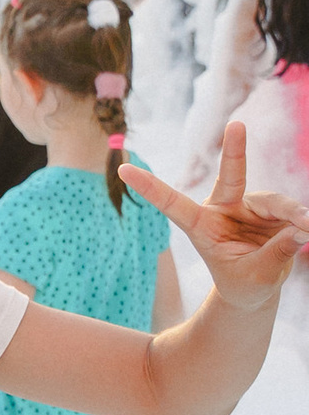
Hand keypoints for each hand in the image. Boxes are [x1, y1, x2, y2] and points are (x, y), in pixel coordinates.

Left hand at [126, 129, 308, 303]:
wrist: (256, 289)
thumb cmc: (243, 285)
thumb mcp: (255, 277)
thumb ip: (275, 253)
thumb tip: (302, 229)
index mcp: (201, 226)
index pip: (173, 204)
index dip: (150, 187)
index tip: (123, 168)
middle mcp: (223, 209)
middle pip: (231, 176)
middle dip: (234, 150)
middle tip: (236, 125)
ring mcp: (248, 205)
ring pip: (275, 201)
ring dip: (293, 215)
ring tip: (306, 228)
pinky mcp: (270, 208)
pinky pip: (290, 209)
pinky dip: (301, 219)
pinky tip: (307, 228)